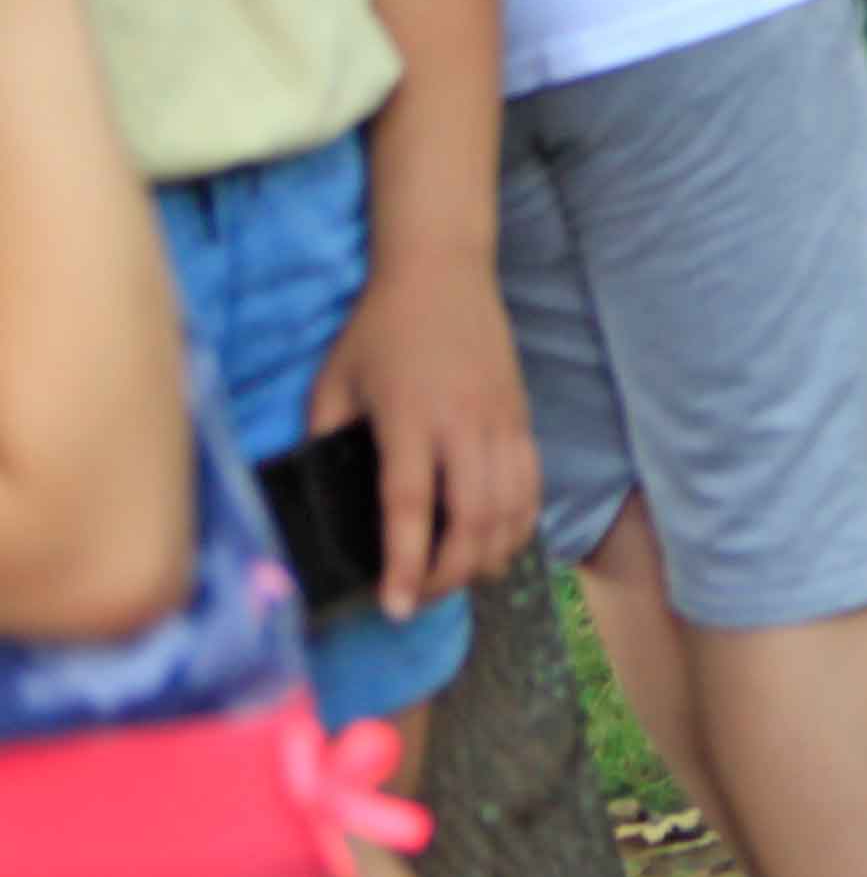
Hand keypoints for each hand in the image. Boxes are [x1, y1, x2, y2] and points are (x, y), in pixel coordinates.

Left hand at [310, 253, 535, 618]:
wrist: (443, 269)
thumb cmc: (378, 327)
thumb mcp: (333, 383)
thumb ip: (326, 443)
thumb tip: (323, 502)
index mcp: (410, 418)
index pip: (411, 507)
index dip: (403, 564)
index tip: (393, 607)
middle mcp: (464, 424)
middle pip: (472, 520)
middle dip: (448, 575)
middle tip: (417, 601)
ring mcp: (502, 420)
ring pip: (511, 509)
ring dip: (486, 558)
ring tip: (454, 581)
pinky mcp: (522, 416)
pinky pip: (532, 486)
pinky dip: (519, 525)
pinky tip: (497, 546)